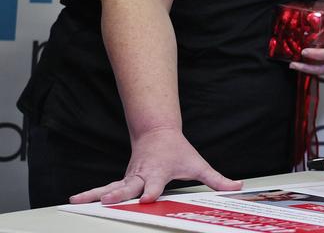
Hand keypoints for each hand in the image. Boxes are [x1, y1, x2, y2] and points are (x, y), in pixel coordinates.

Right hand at [69, 127, 240, 203]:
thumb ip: (217, 178)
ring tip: (80, 201)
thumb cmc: (178, 152)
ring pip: (111, 186)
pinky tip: (76, 200)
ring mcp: (130, 177)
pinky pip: (104, 188)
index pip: (155, 184)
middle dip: (120, 194)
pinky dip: (91, 193)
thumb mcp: (199, 165)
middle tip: (108, 201)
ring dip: (96, 193)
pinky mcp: (122, 180)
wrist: (157, 132)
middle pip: (130, 186)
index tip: (148, 197)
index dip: (152, 191)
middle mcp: (142, 175)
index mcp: (159, 172)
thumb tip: (238, 186)